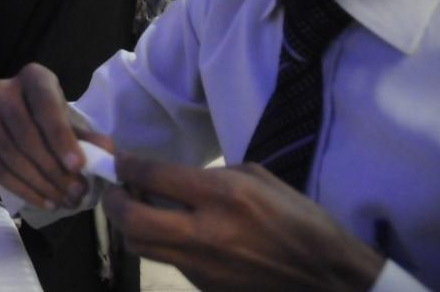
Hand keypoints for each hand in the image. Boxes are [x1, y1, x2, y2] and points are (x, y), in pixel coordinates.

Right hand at [0, 63, 113, 209]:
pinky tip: (44, 201)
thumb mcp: (75, 123)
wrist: (30, 125)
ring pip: (9, 153)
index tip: (78, 166)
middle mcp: (2, 90)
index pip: (44, 105)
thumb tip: (105, 155)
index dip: (61, 137)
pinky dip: (22, 189)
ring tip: (64, 201)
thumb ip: (90, 139)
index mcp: (32, 77)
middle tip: (76, 192)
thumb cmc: (56, 121)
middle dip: (52, 168)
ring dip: (39, 182)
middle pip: (24, 133)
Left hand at [105, 157, 384, 291]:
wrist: (327, 278)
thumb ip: (211, 175)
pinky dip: (160, 244)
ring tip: (136, 211)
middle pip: (132, 219)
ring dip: (129, 226)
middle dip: (113, 201)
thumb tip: (173, 178)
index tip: (118, 160)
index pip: (152, 176)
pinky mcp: (204, 286)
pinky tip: (170, 233)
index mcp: (222, 196)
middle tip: (114, 190)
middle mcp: (205, 232)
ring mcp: (201, 265)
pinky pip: (167, 261)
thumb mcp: (258, 178)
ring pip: (140, 246)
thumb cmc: (299, 219)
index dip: (126, 166)